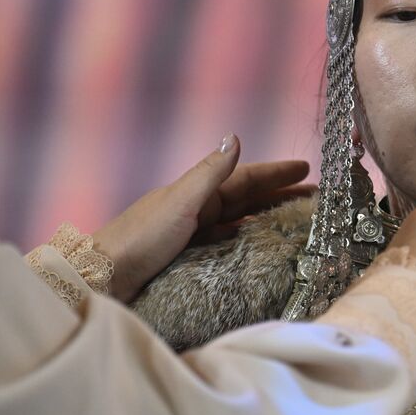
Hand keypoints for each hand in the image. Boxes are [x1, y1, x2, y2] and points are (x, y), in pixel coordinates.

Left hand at [93, 135, 309, 301]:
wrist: (101, 278)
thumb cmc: (139, 239)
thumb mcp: (179, 202)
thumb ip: (209, 173)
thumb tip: (235, 135)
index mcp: (194, 193)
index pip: (244, 178)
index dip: (275, 173)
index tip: (307, 168)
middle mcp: (193, 211)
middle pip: (245, 199)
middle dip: (278, 195)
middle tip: (314, 197)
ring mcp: (189, 236)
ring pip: (237, 222)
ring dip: (265, 218)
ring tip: (294, 221)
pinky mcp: (184, 262)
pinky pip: (225, 246)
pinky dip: (244, 242)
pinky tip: (255, 248)